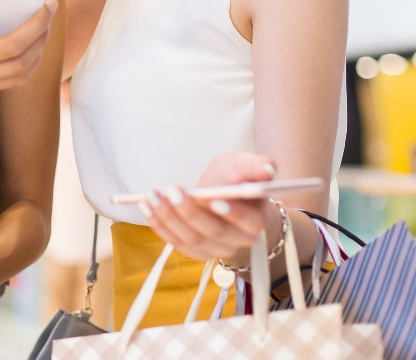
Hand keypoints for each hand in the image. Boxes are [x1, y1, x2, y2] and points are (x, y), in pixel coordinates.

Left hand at [138, 152, 275, 263]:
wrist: (226, 199)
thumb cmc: (235, 181)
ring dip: (167, 218)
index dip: (232, 213)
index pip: (247, 222)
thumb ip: (257, 165)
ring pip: (190, 239)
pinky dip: (159, 225)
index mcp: (255, 221)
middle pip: (213, 232)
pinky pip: (175, 242)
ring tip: (150, 196)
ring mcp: (215, 250)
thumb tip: (269, 168)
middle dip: (189, 212)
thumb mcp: (245, 166)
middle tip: (171, 189)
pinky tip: (145, 206)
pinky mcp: (196, 251)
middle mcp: (237, 241)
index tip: (213, 198)